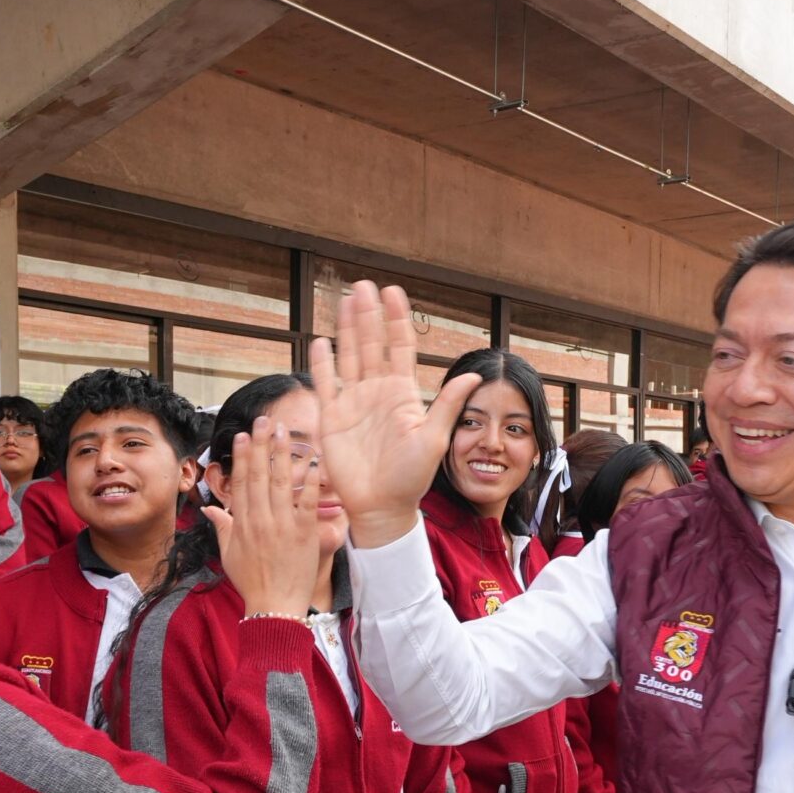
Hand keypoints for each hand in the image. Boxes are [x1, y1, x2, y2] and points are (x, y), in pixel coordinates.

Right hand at [211, 418, 323, 622]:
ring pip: (281, 482)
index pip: (241, 482)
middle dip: (261, 445)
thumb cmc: (252, 583)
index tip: (243, 435)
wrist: (274, 607)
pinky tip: (313, 461)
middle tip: (264, 420)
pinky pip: (307, 502)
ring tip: (284, 431)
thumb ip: (222, 528)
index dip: (242, 456)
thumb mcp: (228, 555)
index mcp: (242, 523)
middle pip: (259, 475)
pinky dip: (310, 482)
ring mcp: (283, 525)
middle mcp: (261, 520)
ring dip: (282, 454)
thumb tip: (209, 509)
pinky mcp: (304, 533)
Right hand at [308, 281, 481, 548]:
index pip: (399, 346)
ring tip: (344, 300)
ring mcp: (353, 403)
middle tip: (363, 286)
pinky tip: (321, 341)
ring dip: (346, 329)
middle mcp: (377, 392)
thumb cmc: (412, 478)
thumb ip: (446, 406)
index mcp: (402, 393)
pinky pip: (325, 384)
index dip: (395, 319)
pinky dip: (322, 363)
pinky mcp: (331, 418)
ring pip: (349, 356)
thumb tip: (472, 378)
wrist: (381, 507)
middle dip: (367, 314)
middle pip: (371, 343)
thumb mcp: (434, 440)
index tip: (393, 291)